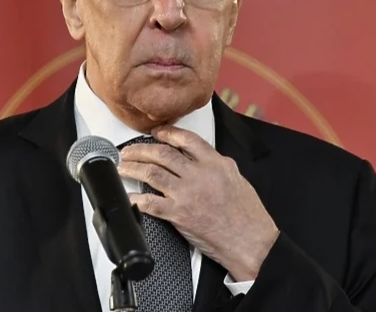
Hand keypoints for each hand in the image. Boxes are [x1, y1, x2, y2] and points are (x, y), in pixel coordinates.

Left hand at [117, 125, 278, 280]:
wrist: (251, 242)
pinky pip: (151, 203)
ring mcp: (188, 194)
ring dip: (133, 169)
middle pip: (163, 154)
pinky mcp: (179, 215)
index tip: (155, 133)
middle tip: (130, 151)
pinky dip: (136, 199)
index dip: (167, 133)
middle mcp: (200, 175)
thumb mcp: (237, 178)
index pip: (186, 139)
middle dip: (141, 150)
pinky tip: (130, 197)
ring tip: (123, 167)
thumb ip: (217, 165)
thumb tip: (201, 158)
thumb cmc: (248, 215)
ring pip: (152, 173)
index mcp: (216, 164)